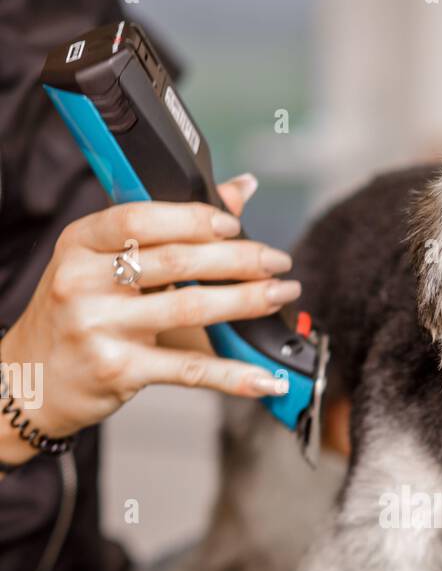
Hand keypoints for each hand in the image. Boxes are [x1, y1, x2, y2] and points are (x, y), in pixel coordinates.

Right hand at [0, 175, 298, 463]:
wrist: (32, 380)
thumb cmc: (77, 316)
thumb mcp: (105, 264)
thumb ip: (171, 230)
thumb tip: (239, 190)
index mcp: (80, 243)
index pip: (140, 219)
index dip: (193, 219)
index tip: (236, 224)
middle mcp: (83, 282)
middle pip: (175, 261)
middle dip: (237, 259)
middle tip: (278, 262)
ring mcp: (99, 327)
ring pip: (188, 309)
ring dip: (245, 302)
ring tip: (280, 295)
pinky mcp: (117, 371)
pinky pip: (188, 370)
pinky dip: (233, 375)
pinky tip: (265, 378)